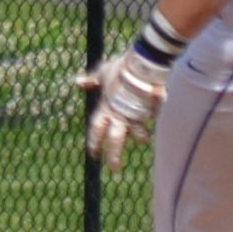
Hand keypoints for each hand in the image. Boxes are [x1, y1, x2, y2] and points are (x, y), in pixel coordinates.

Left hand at [75, 50, 170, 171]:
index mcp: (105, 108)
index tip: (93, 154)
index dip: (94, 142)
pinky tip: (155, 111)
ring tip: (142, 140)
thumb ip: (92, 80)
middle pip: (115, 140)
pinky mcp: (151, 111)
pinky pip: (152, 117)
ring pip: (138, 134)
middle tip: (114, 168)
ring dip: (140, 137)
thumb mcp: (102, 73)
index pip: (96, 130)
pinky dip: (153, 114)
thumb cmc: (120, 68)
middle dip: (114, 156)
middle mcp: (119, 115)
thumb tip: (77, 82)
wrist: (140, 63)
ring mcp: (136, 114)